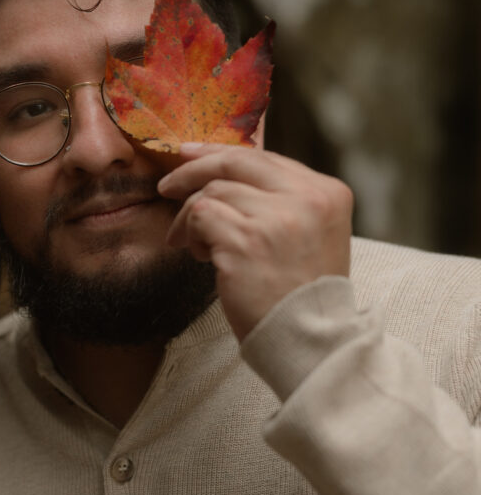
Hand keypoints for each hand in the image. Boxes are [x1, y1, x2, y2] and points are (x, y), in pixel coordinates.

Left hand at [157, 143, 352, 340]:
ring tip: (195, 244)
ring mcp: (277, 218)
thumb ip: (280, 200)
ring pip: (213, 191)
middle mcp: (307, 198)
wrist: (310, 340)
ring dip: (192, 217)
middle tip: (167, 185)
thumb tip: (223, 168)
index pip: (265, 158)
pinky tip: (200, 255)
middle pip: (236, 162)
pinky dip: (191, 233)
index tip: (191, 155)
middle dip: (193, 169)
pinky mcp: (246, 240)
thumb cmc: (301, 292)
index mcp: (327, 192)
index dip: (221, 154)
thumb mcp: (309, 234)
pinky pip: (200, 215)